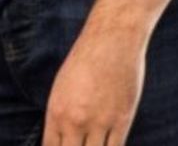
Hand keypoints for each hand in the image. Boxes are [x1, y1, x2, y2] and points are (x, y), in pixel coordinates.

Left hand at [43, 26, 146, 145]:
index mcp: (56, 113)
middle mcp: (75, 121)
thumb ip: (61, 118)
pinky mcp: (122, 121)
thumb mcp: (61, 90)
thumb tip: (63, 139)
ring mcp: (99, 123)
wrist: (110, 42)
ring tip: (92, 144)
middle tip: (80, 145)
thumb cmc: (84, 63)